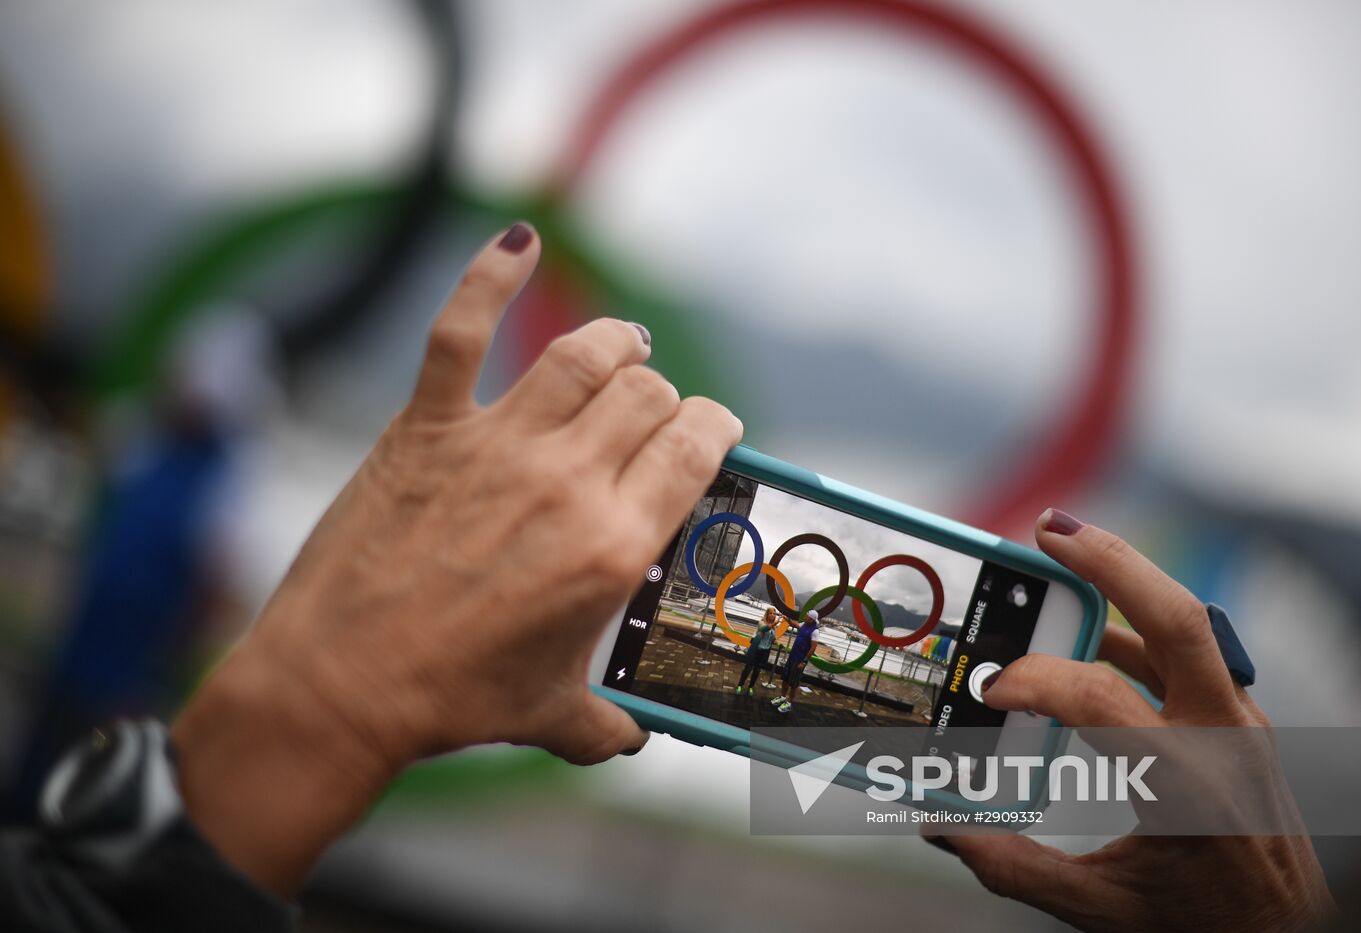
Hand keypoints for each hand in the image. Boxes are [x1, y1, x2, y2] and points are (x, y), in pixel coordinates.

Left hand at [171, 224, 742, 893]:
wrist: (338, 687)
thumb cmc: (448, 702)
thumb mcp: (551, 715)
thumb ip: (608, 724)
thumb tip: (633, 737)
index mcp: (614, 544)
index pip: (697, 446)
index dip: (714, 425)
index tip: (711, 430)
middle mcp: (567, 482)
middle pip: (648, 394)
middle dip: (663, 397)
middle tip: (651, 414)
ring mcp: (496, 446)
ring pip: (583, 354)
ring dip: (615, 341)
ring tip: (623, 345)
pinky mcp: (427, 427)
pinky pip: (464, 329)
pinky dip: (492, 273)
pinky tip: (521, 239)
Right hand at [925, 510, 1335, 931]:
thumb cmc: (1206, 928)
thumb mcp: (1106, 910)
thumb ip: (1018, 868)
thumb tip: (945, 831)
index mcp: (1189, 787)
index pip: (1103, 698)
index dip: (1036, 680)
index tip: (991, 692)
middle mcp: (1224, 740)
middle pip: (1178, 620)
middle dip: (1110, 563)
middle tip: (1049, 529)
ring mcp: (1238, 724)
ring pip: (1186, 626)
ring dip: (1124, 580)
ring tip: (1063, 550)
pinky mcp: (1235, 723)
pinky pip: (1184, 656)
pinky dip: (1134, 628)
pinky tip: (1091, 625)